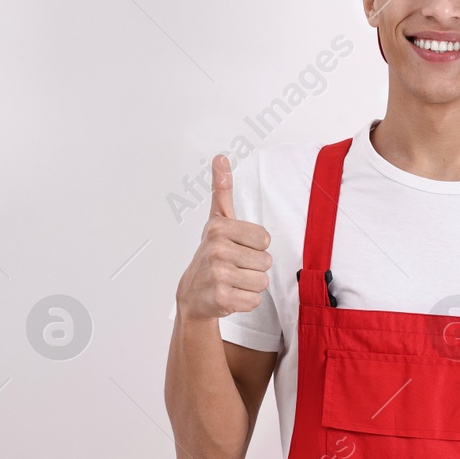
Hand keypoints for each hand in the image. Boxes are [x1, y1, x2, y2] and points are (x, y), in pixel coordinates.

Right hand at [175, 155, 273, 321]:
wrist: (192, 293)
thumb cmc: (211, 254)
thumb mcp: (217, 220)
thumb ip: (221, 189)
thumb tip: (220, 157)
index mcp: (219, 228)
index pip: (265, 239)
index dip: (255, 246)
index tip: (237, 247)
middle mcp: (217, 249)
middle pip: (266, 262)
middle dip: (254, 267)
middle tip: (234, 266)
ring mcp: (218, 275)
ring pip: (262, 282)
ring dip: (250, 285)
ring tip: (233, 280)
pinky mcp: (221, 298)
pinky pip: (254, 300)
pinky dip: (245, 301)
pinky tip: (230, 294)